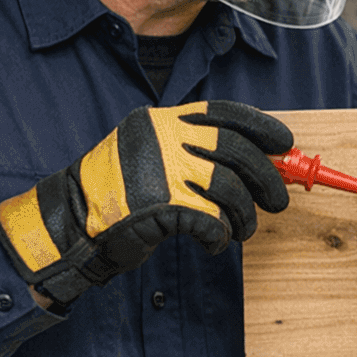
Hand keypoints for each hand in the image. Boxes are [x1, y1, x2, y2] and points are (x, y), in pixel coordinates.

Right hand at [0, 100, 291, 308]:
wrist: (71, 223)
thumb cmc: (119, 194)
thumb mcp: (152, 155)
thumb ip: (195, 150)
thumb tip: (259, 159)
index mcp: (164, 120)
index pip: (225, 113)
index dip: (262, 128)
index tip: (285, 144)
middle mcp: (164, 138)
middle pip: (237, 151)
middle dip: (267, 178)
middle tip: (278, 200)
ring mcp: (162, 170)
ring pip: (229, 189)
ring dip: (245, 216)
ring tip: (242, 229)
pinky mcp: (161, 206)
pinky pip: (211, 221)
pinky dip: (220, 236)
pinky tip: (214, 243)